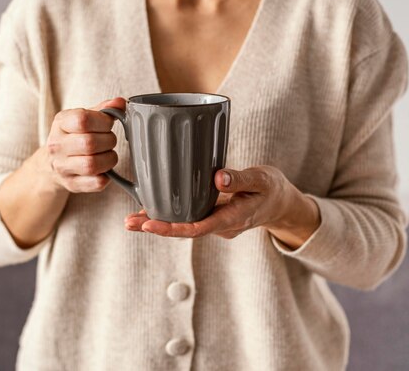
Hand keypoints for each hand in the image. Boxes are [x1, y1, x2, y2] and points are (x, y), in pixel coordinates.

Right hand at [44, 97, 125, 192]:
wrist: (51, 164)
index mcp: (60, 123)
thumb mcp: (83, 118)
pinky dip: (106, 176)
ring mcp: (62, 167)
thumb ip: (103, 110)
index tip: (108, 124)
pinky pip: (97, 183)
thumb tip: (120, 103)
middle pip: (90, 143)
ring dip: (109, 159)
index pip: (82, 120)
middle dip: (109, 141)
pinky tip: (104, 169)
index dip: (103, 122)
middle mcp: (57, 145)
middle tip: (109, 141)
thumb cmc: (73, 137)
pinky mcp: (71, 184)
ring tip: (108, 155)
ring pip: (92, 165)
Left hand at [123, 165, 320, 247]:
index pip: (199, 228)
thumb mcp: (263, 180)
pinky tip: (149, 210)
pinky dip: (168, 215)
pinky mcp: (211, 215)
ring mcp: (215, 223)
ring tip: (130, 220)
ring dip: (157, 224)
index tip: (150, 225)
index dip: (173, 228)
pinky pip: (187, 218)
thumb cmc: (272, 189)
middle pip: (184, 230)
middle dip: (156, 228)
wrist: (280, 203)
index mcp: (233, 219)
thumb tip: (217, 178)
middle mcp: (221, 226)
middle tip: (128, 223)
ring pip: (183, 226)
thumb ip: (241, 179)